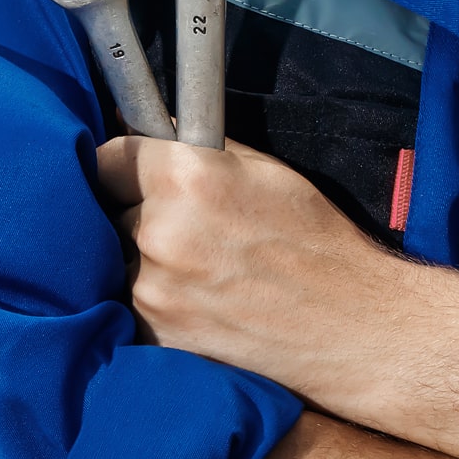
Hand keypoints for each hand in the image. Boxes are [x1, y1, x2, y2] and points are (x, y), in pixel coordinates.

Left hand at [94, 136, 411, 400]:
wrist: (353, 328)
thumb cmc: (314, 242)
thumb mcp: (262, 171)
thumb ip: (192, 147)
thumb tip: (137, 127)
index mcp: (185, 178)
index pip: (105, 159)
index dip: (117, 167)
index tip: (126, 176)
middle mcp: (159, 232)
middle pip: (107, 212)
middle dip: (133, 215)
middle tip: (179, 229)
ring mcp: (152, 289)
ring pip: (116, 260)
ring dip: (140, 261)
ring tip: (196, 271)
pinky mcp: (153, 332)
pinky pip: (128, 303)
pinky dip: (151, 300)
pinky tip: (197, 302)